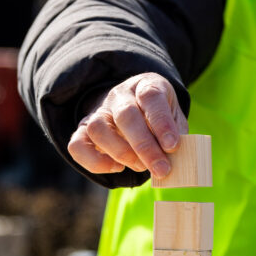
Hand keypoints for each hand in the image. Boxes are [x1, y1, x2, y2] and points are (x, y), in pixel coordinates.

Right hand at [67, 73, 187, 177]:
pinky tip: (116, 168)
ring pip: (99, 128)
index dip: (162, 122)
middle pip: (126, 115)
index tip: (173, 146)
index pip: (151, 97)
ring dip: (121, 153)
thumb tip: (179, 162)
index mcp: (146, 85)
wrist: (136, 110)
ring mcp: (99, 111)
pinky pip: (77, 144)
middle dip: (144, 146)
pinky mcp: (83, 129)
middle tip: (161, 169)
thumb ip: (179, 138)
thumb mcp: (176, 122)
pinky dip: (95, 161)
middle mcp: (120, 95)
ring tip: (140, 167)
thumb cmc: (160, 120)